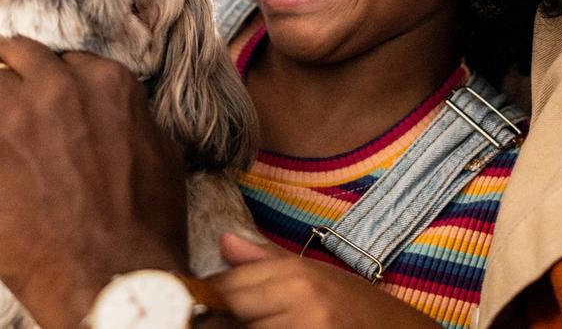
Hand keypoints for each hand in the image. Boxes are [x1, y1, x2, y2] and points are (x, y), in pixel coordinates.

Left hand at [0, 37, 190, 327]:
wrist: (113, 279)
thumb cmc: (143, 230)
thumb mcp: (160, 156)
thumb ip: (131, 120)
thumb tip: (115, 116)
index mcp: (108, 84)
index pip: (63, 59)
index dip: (46, 83)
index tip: (38, 106)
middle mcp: (63, 86)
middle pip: (15, 53)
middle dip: (4, 73)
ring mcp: (20, 115)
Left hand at [211, 234, 436, 327]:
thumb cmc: (361, 310)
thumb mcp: (319, 277)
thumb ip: (267, 263)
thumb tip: (223, 241)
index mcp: (298, 275)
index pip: (226, 286)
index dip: (206, 298)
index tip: (200, 306)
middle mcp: (302, 301)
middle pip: (228, 313)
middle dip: (215, 320)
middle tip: (208, 319)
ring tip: (243, 324)